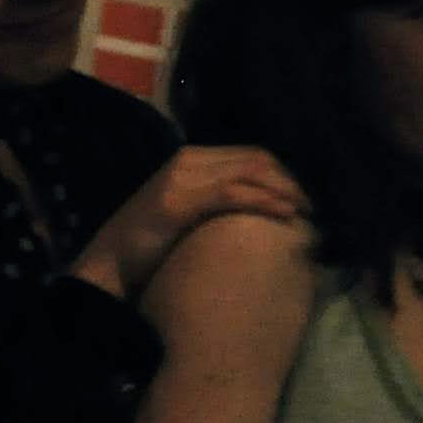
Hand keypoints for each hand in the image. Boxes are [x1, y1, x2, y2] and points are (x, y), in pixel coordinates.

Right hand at [70, 146, 309, 304]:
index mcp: (192, 160)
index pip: (251, 156)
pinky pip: (232, 193)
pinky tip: (284, 212)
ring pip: (250, 170)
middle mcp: (189, 160)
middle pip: (256, 158)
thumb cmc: (151, 248)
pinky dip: (264, 200)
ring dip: (285, 188)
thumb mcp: (191, 217)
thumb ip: (218, 205)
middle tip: (314, 204)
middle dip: (290, 179)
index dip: (284, 173)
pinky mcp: (179, 200)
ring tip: (307, 209)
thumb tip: (261, 212)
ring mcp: (183, 177)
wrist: (108, 266)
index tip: (306, 195)